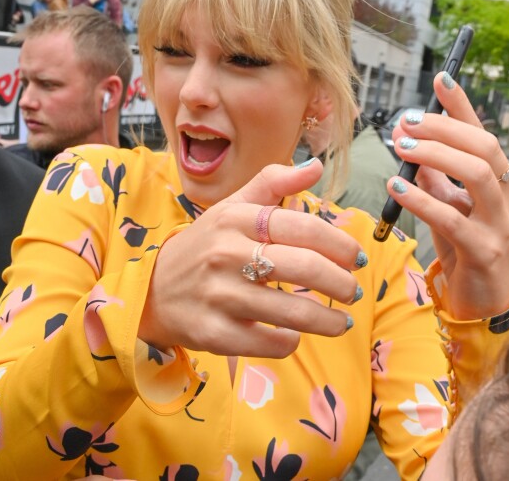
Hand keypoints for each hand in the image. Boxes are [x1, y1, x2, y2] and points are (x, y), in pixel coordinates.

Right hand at [139, 160, 364, 358]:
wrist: (152, 289)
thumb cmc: (203, 245)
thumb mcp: (231, 208)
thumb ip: (272, 183)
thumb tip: (317, 167)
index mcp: (235, 219)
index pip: (302, 226)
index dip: (339, 244)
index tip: (356, 258)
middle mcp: (226, 254)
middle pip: (304, 267)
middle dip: (341, 283)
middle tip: (352, 292)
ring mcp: (219, 295)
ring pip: (294, 312)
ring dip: (328, 320)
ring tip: (340, 320)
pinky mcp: (214, 333)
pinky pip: (271, 342)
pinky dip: (291, 341)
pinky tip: (295, 334)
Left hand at [388, 72, 508, 318]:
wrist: (484, 301)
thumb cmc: (464, 249)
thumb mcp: (446, 206)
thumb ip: (433, 178)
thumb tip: (409, 145)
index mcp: (496, 182)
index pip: (480, 135)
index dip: (462, 106)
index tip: (441, 77)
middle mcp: (506, 196)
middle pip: (484, 147)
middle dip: (445, 128)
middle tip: (406, 121)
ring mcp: (500, 223)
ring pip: (480, 174)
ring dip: (438, 154)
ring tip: (402, 146)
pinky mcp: (484, 251)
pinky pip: (454, 218)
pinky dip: (422, 198)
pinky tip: (395, 185)